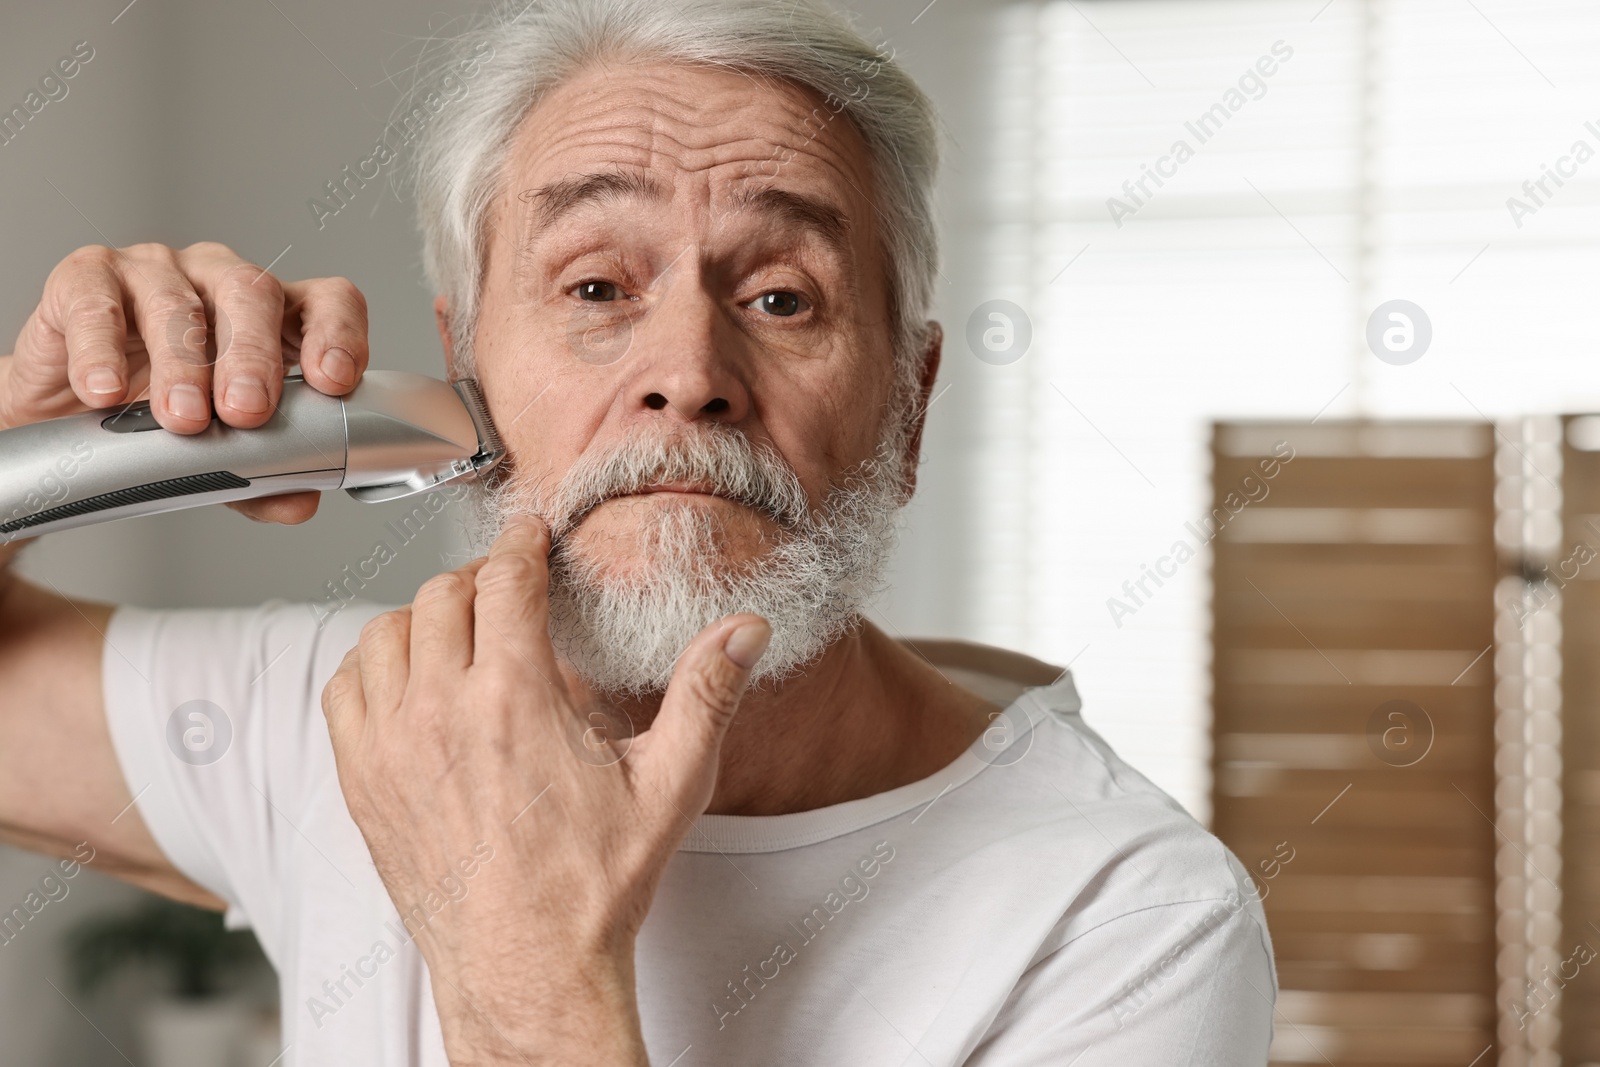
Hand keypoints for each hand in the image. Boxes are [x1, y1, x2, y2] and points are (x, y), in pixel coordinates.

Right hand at [0, 241, 368, 523]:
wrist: (65, 417)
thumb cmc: (157, 416)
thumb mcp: (219, 453)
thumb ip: (262, 475)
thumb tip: (298, 502)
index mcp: (272, 316)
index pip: (325, 302)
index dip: (338, 334)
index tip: (334, 381)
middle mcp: (220, 280)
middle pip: (254, 293)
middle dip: (254, 357)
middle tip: (247, 413)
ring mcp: (155, 271)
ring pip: (177, 303)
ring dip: (182, 365)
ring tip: (182, 419)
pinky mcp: (85, 277)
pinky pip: (95, 303)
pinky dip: (99, 350)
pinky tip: (103, 391)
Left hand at [321, 515, 770, 1064]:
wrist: (527, 970)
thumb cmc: (593, 886)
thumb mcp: (670, 784)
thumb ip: (706, 694)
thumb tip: (747, 630)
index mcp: (516, 698)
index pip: (505, 579)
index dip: (521, 544)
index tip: (530, 537)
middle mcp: (441, 712)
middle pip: (443, 595)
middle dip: (479, 576)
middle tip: (507, 587)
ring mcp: (390, 748)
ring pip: (385, 634)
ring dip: (423, 617)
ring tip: (459, 629)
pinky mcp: (363, 783)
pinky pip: (344, 690)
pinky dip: (370, 666)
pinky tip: (405, 679)